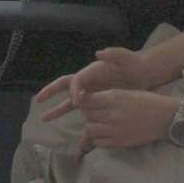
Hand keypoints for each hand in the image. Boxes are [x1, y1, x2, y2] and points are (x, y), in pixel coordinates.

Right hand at [35, 47, 156, 120]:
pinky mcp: (98, 100)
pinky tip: (71, 129)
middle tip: (38, 101)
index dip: (74, 91)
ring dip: (57, 109)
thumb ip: (113, 54)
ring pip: (71, 101)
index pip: (76, 80)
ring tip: (44, 118)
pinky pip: (83, 110)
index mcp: (92, 71)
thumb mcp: (125, 56)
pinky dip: (75, 118)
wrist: (145, 73)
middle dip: (51, 92)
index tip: (77, 103)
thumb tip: (98, 53)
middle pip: (65, 86)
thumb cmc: (134, 63)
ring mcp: (92, 91)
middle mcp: (88, 80)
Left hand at [76, 89, 177, 150]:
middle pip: (86, 114)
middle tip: (93, 111)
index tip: (84, 100)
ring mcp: (115, 129)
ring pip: (89, 129)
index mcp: (114, 97)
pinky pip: (99, 142)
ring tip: (98, 123)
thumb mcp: (126, 92)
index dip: (82, 100)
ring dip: (91, 125)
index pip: (86, 100)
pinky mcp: (120, 142)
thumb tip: (89, 99)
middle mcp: (112, 113)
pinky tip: (104, 133)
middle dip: (87, 112)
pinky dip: (98, 138)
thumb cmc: (148, 101)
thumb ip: (108, 96)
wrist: (165, 118)